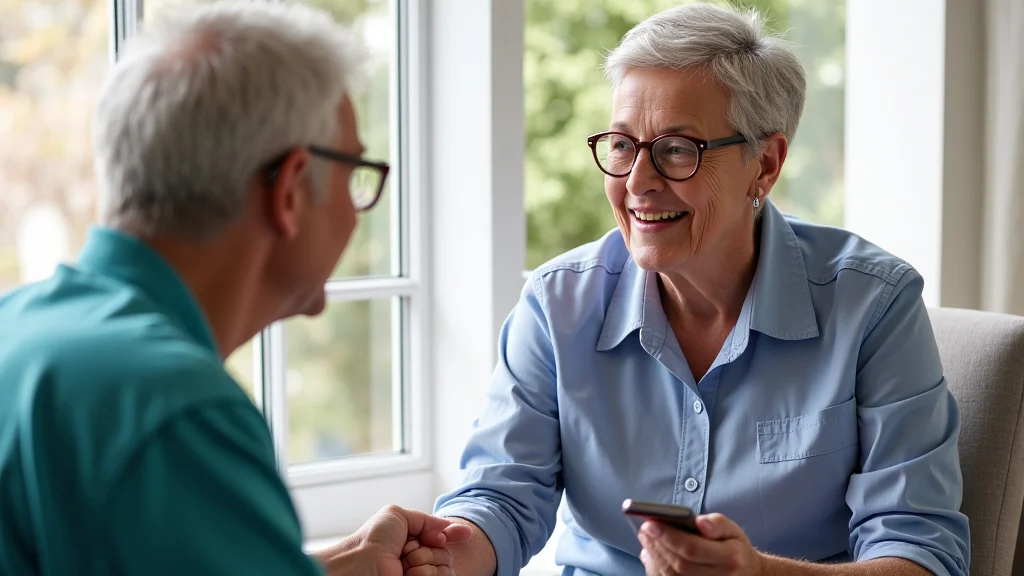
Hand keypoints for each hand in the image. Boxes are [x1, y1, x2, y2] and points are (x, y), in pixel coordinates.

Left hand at [316, 505, 471, 575]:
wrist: (361, 563)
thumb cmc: (373, 540)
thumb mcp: (399, 516)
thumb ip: (428, 520)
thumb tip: (452, 529)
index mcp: (412, 542)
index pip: (442, 539)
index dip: (452, 534)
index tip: (462, 534)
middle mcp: (417, 560)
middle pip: (446, 552)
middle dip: (430, 548)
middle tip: (407, 549)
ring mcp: (419, 575)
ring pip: (446, 567)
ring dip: (426, 561)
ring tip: (404, 563)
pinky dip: (425, 573)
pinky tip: (408, 573)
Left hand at [637, 513, 762, 575]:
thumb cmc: (734, 549)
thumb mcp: (733, 531)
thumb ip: (718, 523)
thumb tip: (700, 522)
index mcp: (731, 558)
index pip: (693, 549)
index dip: (669, 536)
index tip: (650, 523)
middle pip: (679, 564)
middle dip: (658, 545)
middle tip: (645, 528)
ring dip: (654, 556)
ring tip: (646, 538)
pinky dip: (656, 569)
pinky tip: (652, 554)